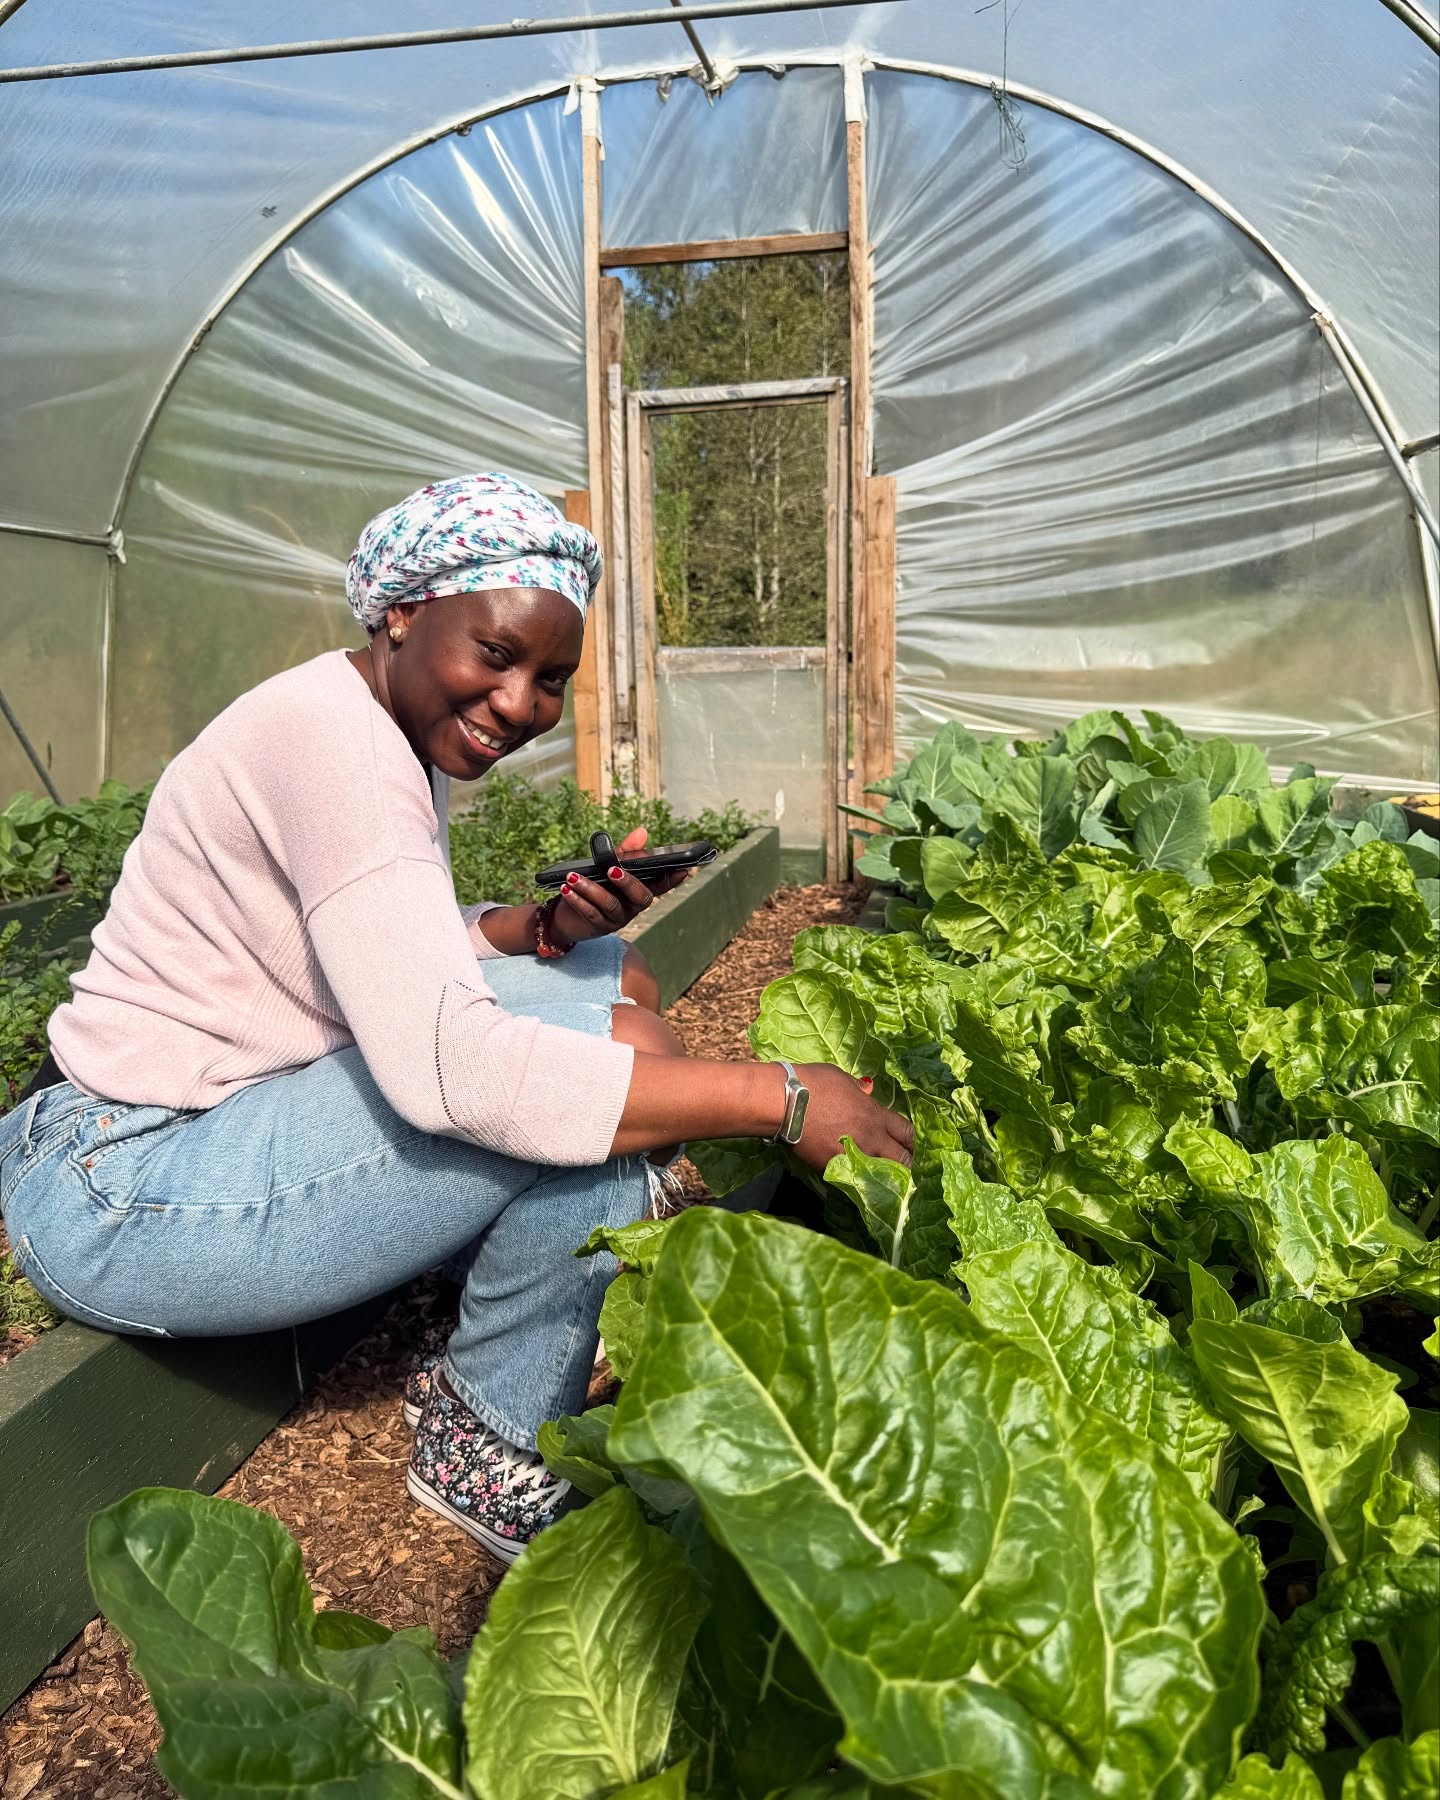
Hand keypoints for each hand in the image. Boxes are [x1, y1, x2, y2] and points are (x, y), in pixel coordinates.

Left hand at [551, 826, 690, 942]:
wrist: (567, 916)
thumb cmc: (594, 886)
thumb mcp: (608, 867)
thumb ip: (624, 852)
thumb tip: (642, 832)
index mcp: (640, 890)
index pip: (662, 885)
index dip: (673, 879)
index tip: (684, 869)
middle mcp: (633, 906)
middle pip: (640, 897)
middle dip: (628, 882)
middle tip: (612, 870)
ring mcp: (618, 919)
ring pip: (610, 904)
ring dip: (591, 889)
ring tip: (573, 877)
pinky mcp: (599, 928)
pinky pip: (591, 914)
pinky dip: (578, 900)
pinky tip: (567, 889)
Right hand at [785, 1063, 914, 1172]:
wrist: (786, 1103)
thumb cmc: (814, 1083)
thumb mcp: (841, 1079)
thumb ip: (858, 1090)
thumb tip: (866, 1091)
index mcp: (876, 1116)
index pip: (907, 1132)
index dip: (913, 1141)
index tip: (913, 1145)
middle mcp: (871, 1139)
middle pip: (902, 1159)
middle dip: (907, 1163)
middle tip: (907, 1167)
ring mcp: (854, 1156)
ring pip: (881, 1174)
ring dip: (886, 1175)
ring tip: (886, 1179)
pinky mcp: (834, 1168)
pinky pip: (853, 1177)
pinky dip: (858, 1178)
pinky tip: (857, 1179)